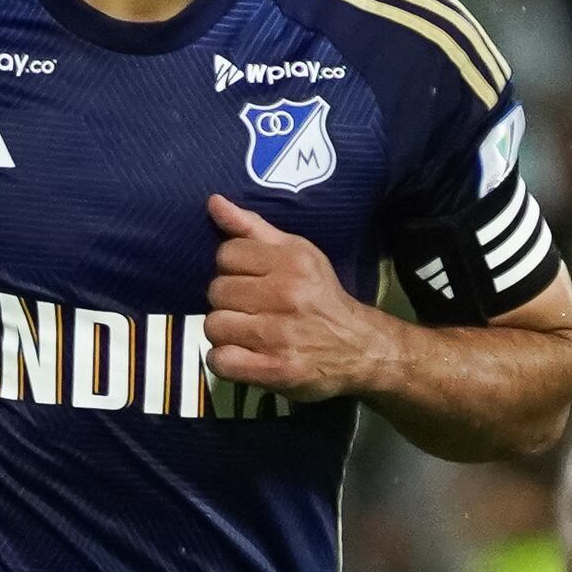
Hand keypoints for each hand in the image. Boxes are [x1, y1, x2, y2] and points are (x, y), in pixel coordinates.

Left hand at [201, 196, 398, 401]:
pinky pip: (221, 360)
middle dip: (229, 301)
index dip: (232, 269)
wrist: (358, 347)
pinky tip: (243, 356)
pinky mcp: (274, 369)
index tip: (250, 281)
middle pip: (216, 291)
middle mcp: (285, 294)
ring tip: (247, 333)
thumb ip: (252, 228)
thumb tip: (213, 202)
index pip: (226, 254)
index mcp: (290, 261)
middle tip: (250, 310)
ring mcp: (278, 335)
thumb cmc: (320, 296)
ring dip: (226, 332)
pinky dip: (225, 360)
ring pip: (214, 325)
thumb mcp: (297, 252)